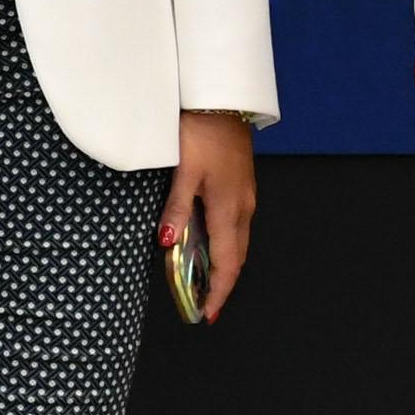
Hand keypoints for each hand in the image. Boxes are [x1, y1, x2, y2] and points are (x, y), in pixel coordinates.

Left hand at [164, 113, 256, 321]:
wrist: (222, 100)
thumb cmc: (201, 133)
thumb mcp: (184, 171)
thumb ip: (177, 209)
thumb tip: (169, 243)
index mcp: (229, 208)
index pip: (227, 262)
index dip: (218, 291)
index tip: (206, 314)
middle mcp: (243, 207)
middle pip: (235, 256)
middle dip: (221, 283)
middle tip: (203, 304)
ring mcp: (245, 195)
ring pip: (237, 240)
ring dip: (223, 264)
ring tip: (203, 281)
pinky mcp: (241, 185)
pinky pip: (235, 224)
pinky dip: (223, 242)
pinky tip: (207, 242)